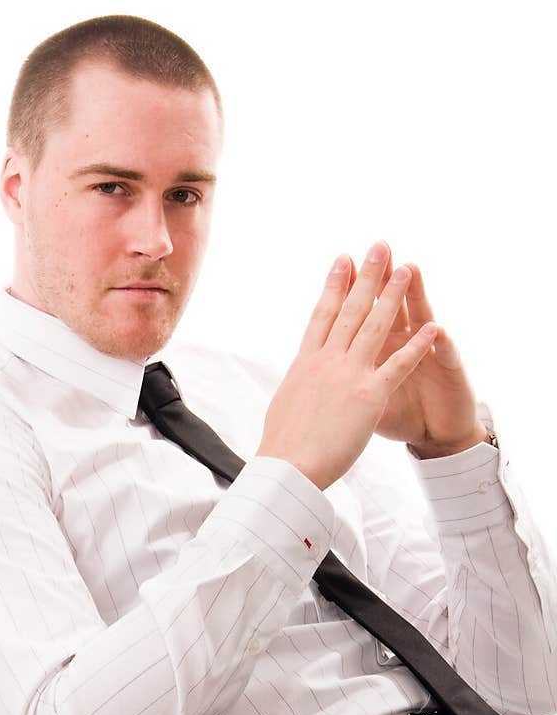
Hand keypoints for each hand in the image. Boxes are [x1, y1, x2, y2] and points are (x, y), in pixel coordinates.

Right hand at [256, 242, 439, 490]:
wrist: (286, 466)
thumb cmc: (282, 444)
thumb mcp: (286, 403)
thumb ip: (299, 383)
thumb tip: (297, 378)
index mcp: (305, 362)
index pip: (322, 315)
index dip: (334, 285)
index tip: (344, 260)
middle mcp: (326, 361)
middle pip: (350, 310)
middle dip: (367, 276)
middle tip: (379, 248)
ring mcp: (348, 375)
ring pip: (374, 327)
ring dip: (394, 297)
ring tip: (407, 269)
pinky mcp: (369, 396)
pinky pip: (398, 365)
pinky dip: (418, 345)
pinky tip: (433, 327)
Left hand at [343, 245, 487, 457]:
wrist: (437, 434)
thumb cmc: (402, 416)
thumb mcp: (365, 402)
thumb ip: (345, 379)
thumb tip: (314, 370)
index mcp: (382, 347)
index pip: (366, 313)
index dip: (355, 290)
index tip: (342, 263)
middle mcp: (408, 343)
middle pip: (394, 306)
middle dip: (384, 279)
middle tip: (378, 248)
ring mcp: (431, 354)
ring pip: (423, 319)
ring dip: (416, 296)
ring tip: (410, 270)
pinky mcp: (452, 373)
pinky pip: (446, 357)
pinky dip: (441, 344)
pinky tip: (438, 329)